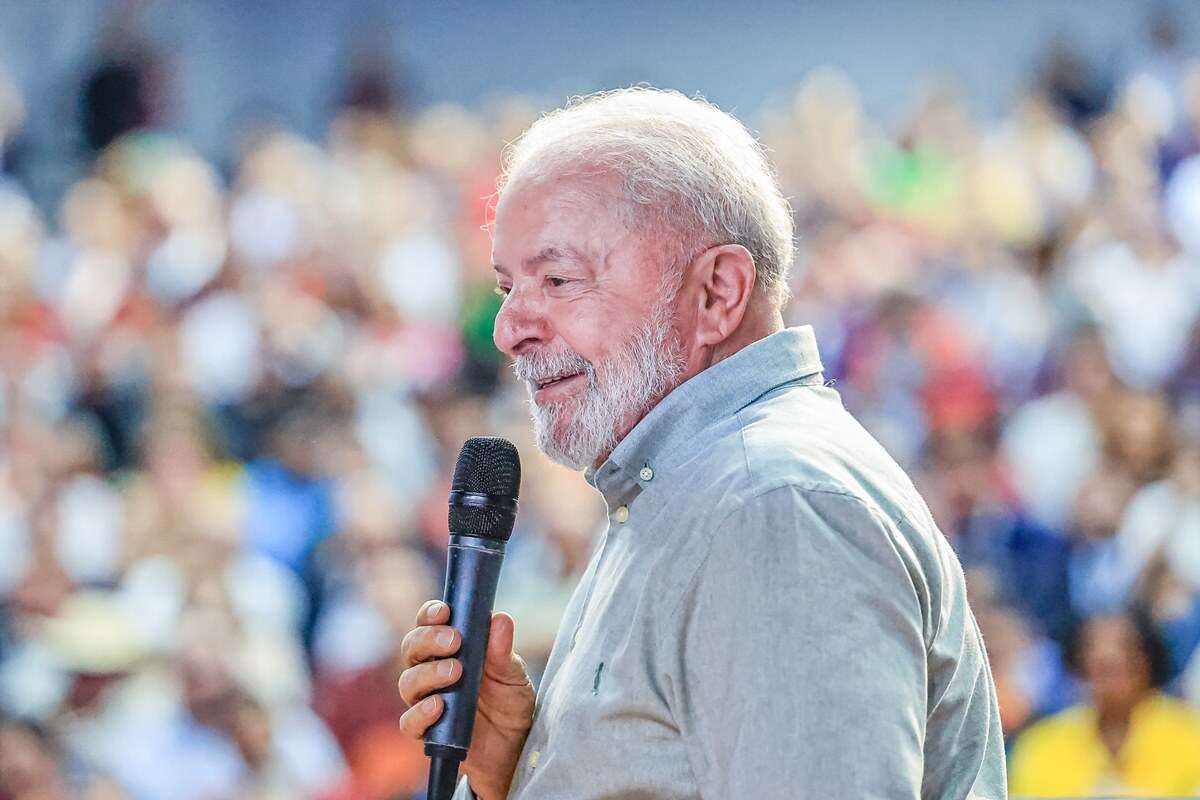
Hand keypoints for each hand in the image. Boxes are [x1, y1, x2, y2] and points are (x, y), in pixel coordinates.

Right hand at [398, 600, 534, 799]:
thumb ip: (503, 650)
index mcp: (449, 649)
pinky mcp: (427, 731)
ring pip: (408, 682)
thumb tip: (501, 619)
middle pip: (412, 648)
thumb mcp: (513, 675)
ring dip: (427, 674)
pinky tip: (439, 706)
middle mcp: (431, 671)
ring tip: (455, 672)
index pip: (428, 624)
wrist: (513, 746)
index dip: (430, 614)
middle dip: (428, 640)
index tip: (444, 611)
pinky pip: (409, 722)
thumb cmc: (509, 702)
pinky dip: (420, 713)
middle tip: (454, 641)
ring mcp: (426, 700)